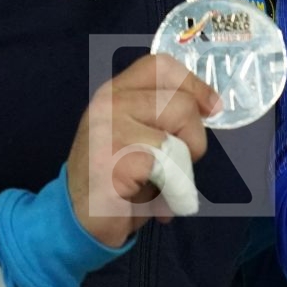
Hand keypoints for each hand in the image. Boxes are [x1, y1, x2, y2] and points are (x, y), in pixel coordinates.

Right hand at [64, 54, 219, 246]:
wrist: (75, 221)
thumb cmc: (115, 179)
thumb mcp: (138, 135)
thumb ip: (163, 114)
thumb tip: (210, 105)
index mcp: (115, 93)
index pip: (160, 65)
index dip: (193, 84)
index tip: (211, 108)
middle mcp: (108, 104)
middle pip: (182, 104)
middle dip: (193, 139)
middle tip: (174, 163)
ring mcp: (107, 130)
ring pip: (177, 138)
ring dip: (180, 167)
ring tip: (158, 182)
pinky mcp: (113, 160)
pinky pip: (166, 167)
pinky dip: (170, 188)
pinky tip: (147, 197)